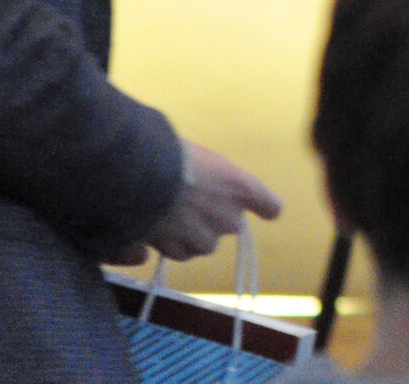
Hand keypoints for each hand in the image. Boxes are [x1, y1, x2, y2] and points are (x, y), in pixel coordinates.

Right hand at [143, 141, 282, 261]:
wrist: (138, 176)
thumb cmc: (172, 155)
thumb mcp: (204, 159)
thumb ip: (215, 180)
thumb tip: (202, 189)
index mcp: (243, 188)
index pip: (270, 207)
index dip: (263, 208)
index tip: (261, 209)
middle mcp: (230, 218)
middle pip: (230, 226)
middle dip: (213, 219)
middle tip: (190, 203)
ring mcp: (204, 238)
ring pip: (204, 244)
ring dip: (191, 235)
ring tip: (168, 215)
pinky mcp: (178, 251)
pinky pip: (181, 253)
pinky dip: (170, 246)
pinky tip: (155, 229)